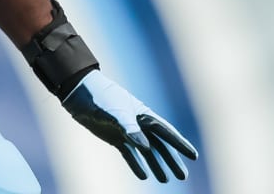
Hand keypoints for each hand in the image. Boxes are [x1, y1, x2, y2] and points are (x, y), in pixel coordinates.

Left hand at [62, 70, 197, 181]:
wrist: (79, 93)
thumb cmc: (101, 97)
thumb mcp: (116, 112)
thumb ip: (131, 129)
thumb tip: (146, 148)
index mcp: (144, 115)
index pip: (167, 132)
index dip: (180, 144)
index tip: (193, 156)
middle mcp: (139, 124)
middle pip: (160, 145)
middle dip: (172, 160)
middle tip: (182, 176)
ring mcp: (127, 131)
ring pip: (147, 151)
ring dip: (156, 165)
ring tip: (166, 179)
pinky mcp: (115, 137)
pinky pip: (129, 154)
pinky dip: (136, 164)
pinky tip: (143, 175)